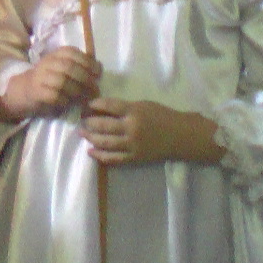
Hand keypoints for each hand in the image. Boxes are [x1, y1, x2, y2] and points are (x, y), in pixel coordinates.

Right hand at [0, 46, 101, 120]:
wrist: (24, 91)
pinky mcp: (36, 92)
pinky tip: (70, 104)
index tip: (98, 74)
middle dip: (86, 79)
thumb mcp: (64, 68)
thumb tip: (100, 68)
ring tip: (85, 99)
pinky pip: (54, 96)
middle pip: (69, 67)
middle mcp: (47, 63)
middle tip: (95, 91)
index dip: (88, 63)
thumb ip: (81, 66)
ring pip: (62, 82)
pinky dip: (65, 100)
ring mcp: (40, 77)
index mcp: (55, 54)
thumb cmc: (50, 80)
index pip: (73, 53)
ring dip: (77, 92)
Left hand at [81, 98, 220, 164]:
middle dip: (89, 123)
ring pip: (105, 143)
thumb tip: (103, 108)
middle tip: (81, 121)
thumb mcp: (144, 105)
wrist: (181, 136)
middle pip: (103, 125)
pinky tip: (91, 152)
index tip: (87, 105)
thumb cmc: (163, 116)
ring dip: (91, 138)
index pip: (108, 106)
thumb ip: (125, 107)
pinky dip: (100, 156)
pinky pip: (114, 158)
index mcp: (134, 111)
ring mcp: (132, 145)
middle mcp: (131, 128)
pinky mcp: (135, 158)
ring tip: (82, 134)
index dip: (94, 104)